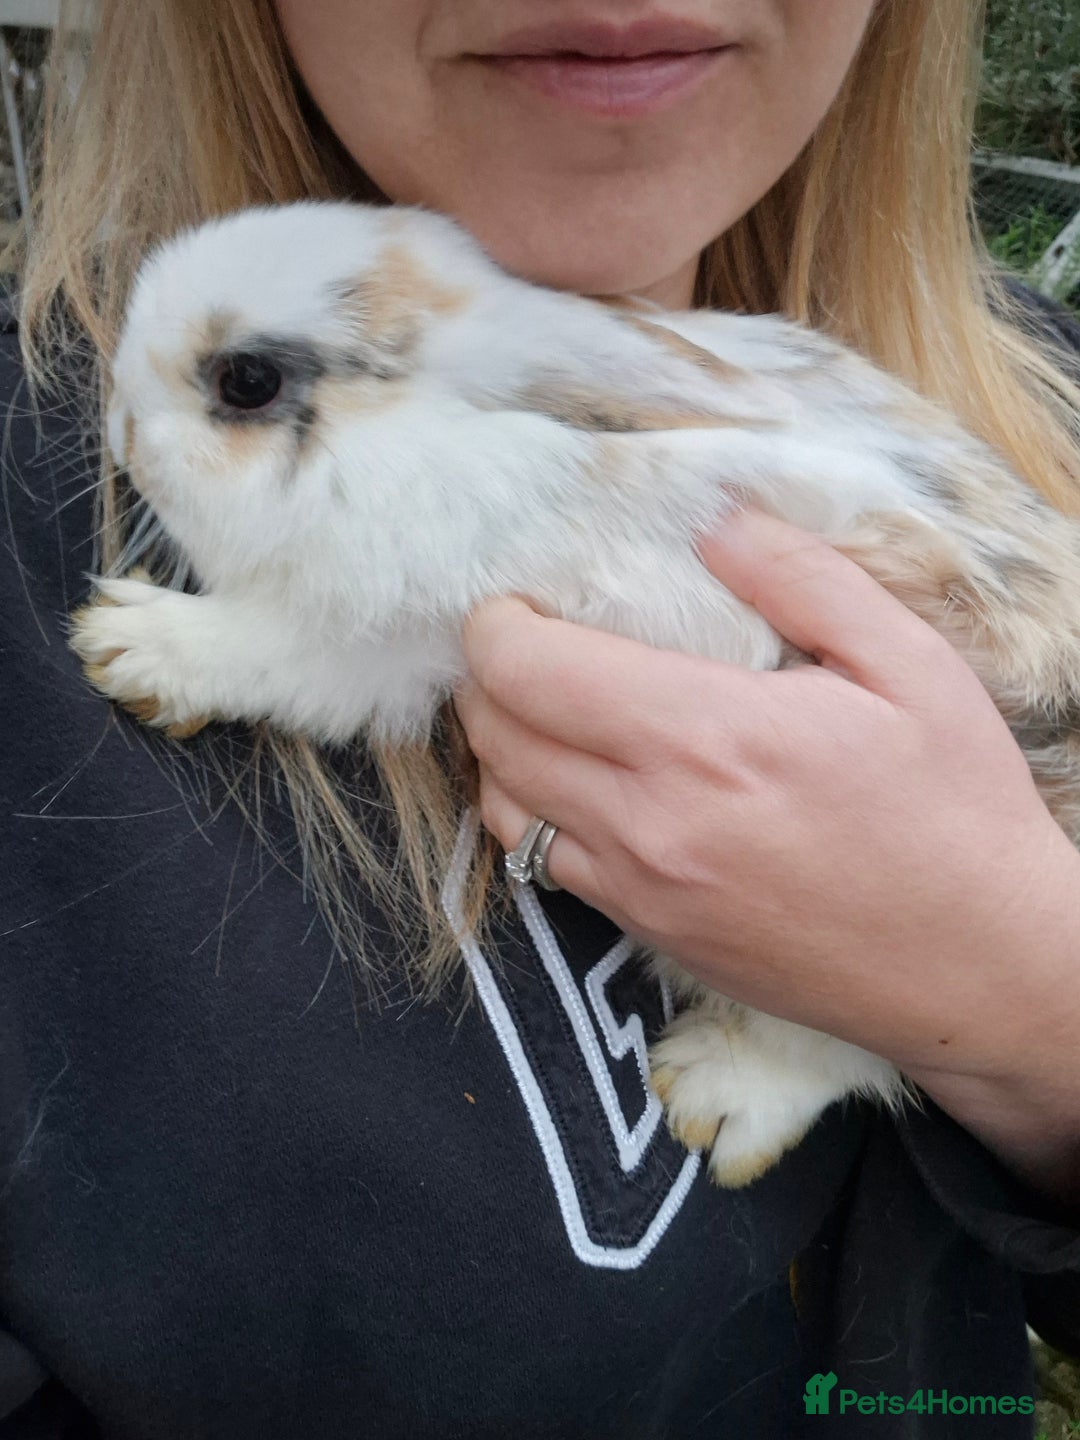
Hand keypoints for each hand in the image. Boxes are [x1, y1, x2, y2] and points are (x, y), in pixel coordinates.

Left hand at [456, 509, 1079, 1200]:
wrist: (980, 970)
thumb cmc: (954, 812)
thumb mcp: (909, 666)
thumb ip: (802, 579)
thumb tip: (713, 521)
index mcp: (706, 736)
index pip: (528, 670)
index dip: (496, 624)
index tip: (518, 602)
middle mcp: (649, 820)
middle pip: (496, 736)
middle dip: (489, 677)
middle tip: (529, 643)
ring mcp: (642, 890)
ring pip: (505, 808)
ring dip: (502, 748)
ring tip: (545, 711)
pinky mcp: (651, 937)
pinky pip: (544, 867)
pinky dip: (534, 815)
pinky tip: (582, 787)